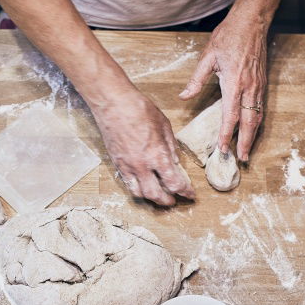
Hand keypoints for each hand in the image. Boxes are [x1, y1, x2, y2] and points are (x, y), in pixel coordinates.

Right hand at [92, 89, 194, 205]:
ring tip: (158, 196)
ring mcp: (128, 167)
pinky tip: (143, 186)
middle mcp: (142, 166)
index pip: (175, 183)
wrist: (113, 104)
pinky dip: (137, 190)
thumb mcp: (164, 125)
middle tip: (174, 201)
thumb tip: (175, 162)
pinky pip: (128, 184)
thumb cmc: (139, 109)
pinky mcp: (118, 164)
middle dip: (168, 201)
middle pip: (157, 195)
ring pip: (140, 194)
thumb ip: (170, 147)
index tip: (190, 194)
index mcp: (158, 155)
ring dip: (151, 199)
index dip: (185, 192)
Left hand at [179, 8, 268, 160]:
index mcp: (234, 83)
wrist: (252, 22)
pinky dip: (256, 123)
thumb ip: (196, 79)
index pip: (230, 116)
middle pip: (248, 122)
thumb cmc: (229, 36)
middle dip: (244, 143)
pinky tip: (252, 131)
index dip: (226, 135)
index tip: (222, 149)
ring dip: (252, 136)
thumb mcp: (208, 56)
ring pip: (257, 117)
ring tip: (246, 152)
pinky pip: (260, 108)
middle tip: (240, 159)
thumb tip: (184, 96)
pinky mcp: (262, 83)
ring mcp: (258, 86)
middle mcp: (249, 88)